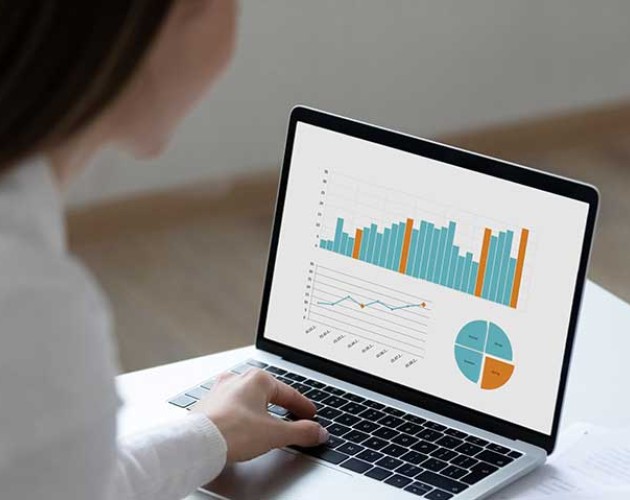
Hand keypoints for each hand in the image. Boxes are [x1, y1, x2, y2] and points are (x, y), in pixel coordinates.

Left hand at [192, 368, 328, 461]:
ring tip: (269, 425)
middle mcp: (237, 379)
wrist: (197, 443)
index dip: (303, 406)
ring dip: (261, 411)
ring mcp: (221, 391)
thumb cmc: (231, 432)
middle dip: (282, 407)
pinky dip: (243, 416)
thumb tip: (316, 432)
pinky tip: (245, 428)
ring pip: (249, 399)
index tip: (310, 415)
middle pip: (268, 394)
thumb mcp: (275, 434)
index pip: (289, 393)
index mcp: (257, 379)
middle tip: (293, 418)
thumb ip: (301, 432)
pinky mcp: (208, 404)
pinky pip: (233, 408)